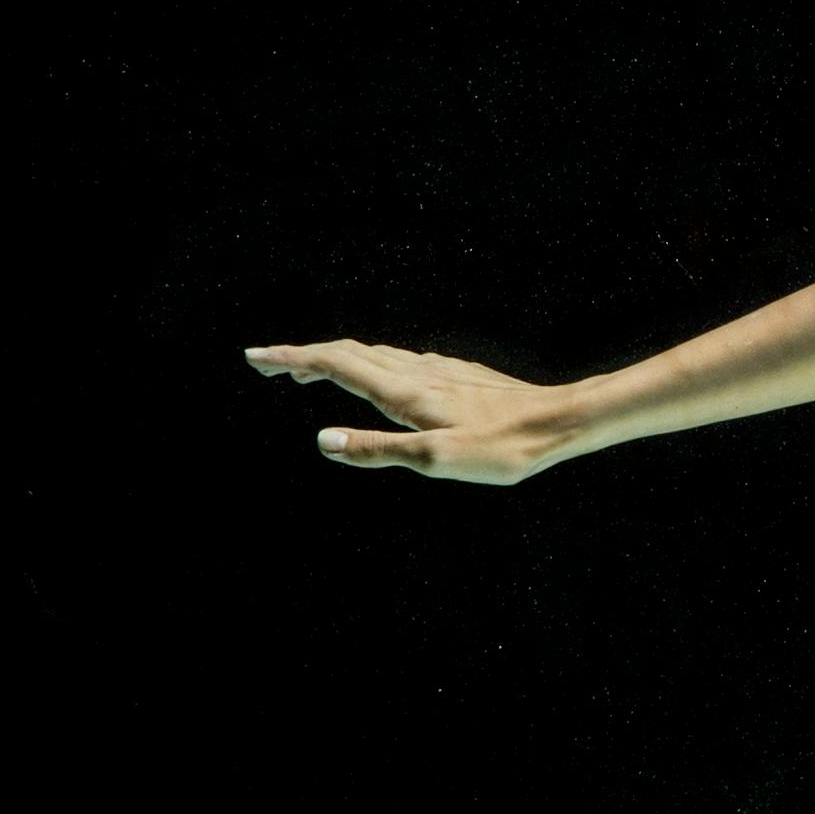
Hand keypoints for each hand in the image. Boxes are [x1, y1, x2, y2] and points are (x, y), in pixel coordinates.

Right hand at [244, 338, 571, 483]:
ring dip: (334, 360)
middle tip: (266, 364)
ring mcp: (439, 370)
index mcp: (404, 391)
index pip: (335, 364)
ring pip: (374, 355)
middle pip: (348, 353)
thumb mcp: (435, 460)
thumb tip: (322, 440)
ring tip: (307, 372)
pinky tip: (374, 377)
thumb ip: (377, 449)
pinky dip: (368, 364)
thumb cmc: (502, 447)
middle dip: (303, 356)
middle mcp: (418, 372)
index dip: (292, 359)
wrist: (560, 421)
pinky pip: (398, 361)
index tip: (255, 356)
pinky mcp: (456, 375)